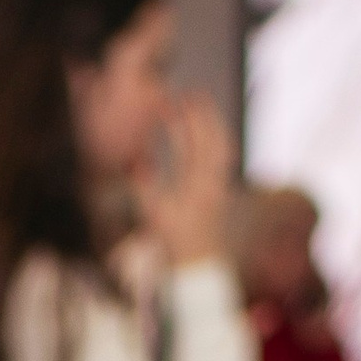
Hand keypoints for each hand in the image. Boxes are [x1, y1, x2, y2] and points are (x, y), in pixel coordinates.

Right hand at [135, 90, 232, 272]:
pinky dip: (219, 140)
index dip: (178, 121)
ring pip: (222, 146)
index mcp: (196, 185)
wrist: (199, 265)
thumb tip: (135, 160)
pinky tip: (213, 134)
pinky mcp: (222, 190)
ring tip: (203, 106)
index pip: (189, 144)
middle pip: (211, 139)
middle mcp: (213, 182)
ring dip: (213, 124)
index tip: (168, 104)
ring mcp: (220, 185)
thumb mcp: (154, 215)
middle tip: (189, 94)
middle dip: (201, 114)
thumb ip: (144, 186)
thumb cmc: (175, 242)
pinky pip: (225, 158)